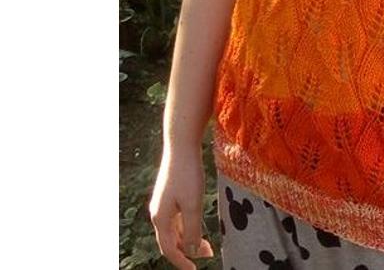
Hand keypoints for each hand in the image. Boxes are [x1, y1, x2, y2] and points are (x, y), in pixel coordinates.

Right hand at [149, 145, 214, 268]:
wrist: (181, 144)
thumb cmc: (187, 173)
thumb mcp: (193, 204)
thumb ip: (192, 229)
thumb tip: (191, 250)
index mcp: (161, 218)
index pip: (169, 249)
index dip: (182, 261)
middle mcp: (158, 212)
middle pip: (171, 240)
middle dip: (187, 250)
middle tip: (207, 254)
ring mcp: (162, 202)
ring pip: (174, 229)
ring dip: (188, 238)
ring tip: (206, 243)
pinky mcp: (169, 193)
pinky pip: (176, 217)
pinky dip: (186, 225)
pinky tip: (197, 222)